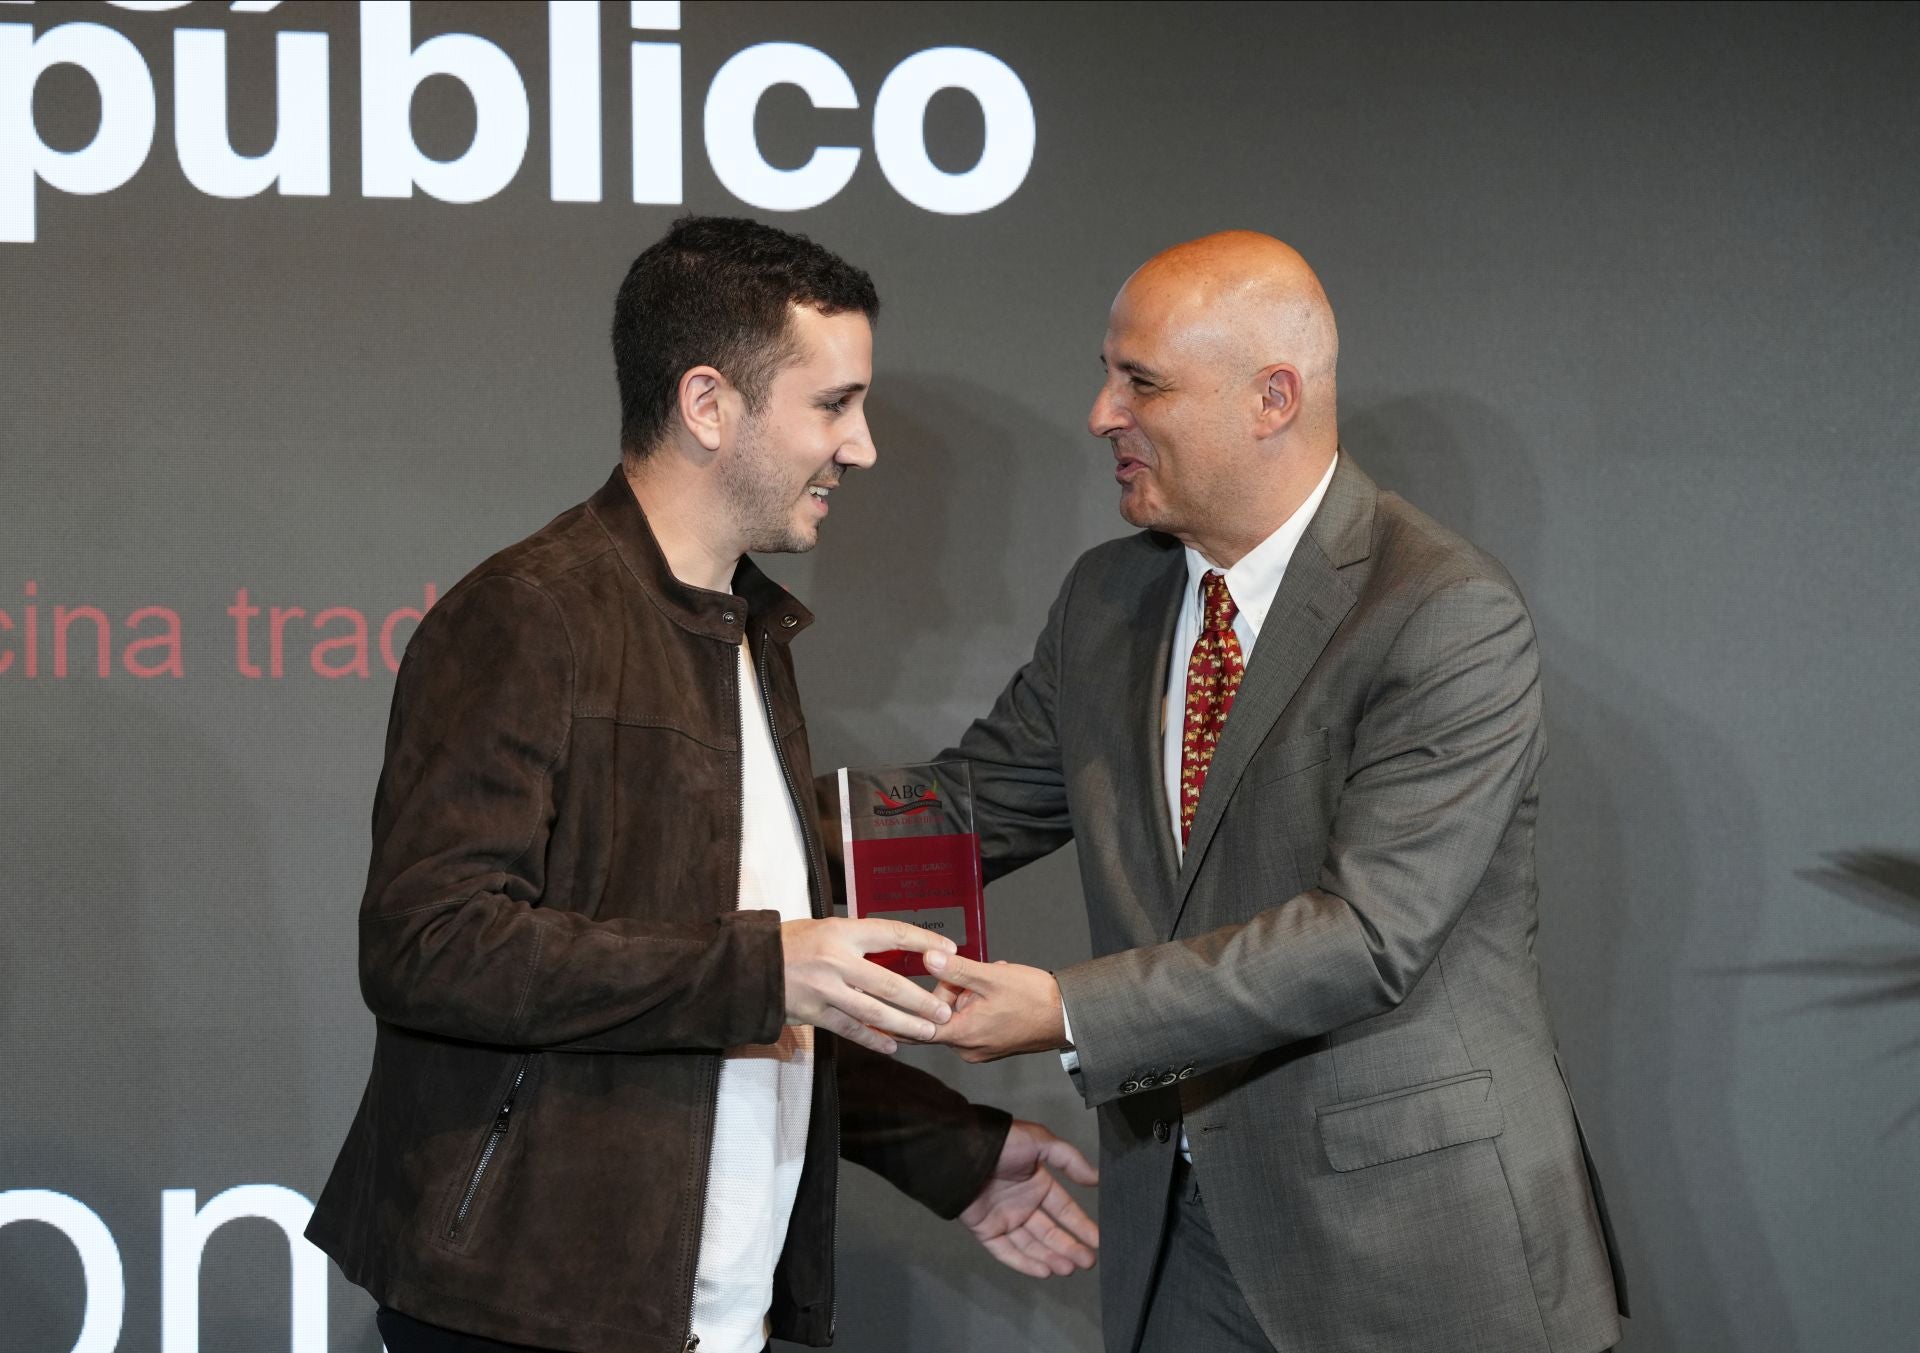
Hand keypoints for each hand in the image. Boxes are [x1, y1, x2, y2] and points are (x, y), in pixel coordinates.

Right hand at [781, 918, 954, 1054]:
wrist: (748, 965)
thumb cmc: (790, 942)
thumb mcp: (824, 928)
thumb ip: (856, 940)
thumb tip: (894, 947)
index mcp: (841, 932)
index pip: (891, 934)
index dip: (923, 943)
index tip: (948, 950)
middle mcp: (836, 960)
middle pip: (888, 984)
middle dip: (920, 1000)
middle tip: (944, 1011)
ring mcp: (824, 989)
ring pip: (872, 1012)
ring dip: (903, 1025)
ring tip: (927, 1032)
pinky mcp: (813, 1013)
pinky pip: (849, 1029)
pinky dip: (872, 1040)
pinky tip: (892, 1047)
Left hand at [924, 954, 1066, 1062]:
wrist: (1067, 1016)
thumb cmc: (1034, 998)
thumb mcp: (991, 977)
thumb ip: (956, 969)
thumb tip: (928, 959)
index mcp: (963, 1035)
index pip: (918, 1027)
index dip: (912, 1005)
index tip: (904, 997)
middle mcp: (968, 1049)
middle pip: (942, 1015)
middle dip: (954, 991)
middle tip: (978, 976)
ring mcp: (980, 1050)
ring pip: (959, 1017)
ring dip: (969, 996)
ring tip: (992, 982)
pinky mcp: (991, 1047)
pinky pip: (973, 1023)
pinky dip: (979, 1006)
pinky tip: (997, 993)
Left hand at [962, 1119, 1098, 1277]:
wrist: (963, 1152)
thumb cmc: (1003, 1145)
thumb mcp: (1041, 1141)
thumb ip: (1069, 1159)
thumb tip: (1097, 1178)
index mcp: (1037, 1184)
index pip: (1064, 1210)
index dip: (1082, 1226)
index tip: (1099, 1241)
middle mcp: (1024, 1204)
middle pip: (1051, 1232)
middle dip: (1070, 1247)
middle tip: (1088, 1262)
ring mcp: (1005, 1219)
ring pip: (1032, 1245)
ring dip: (1051, 1257)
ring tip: (1069, 1268)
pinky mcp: (987, 1231)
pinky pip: (1007, 1251)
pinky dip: (1025, 1263)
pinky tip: (1044, 1271)